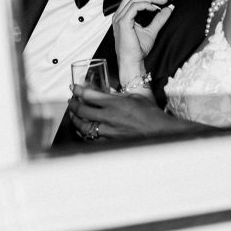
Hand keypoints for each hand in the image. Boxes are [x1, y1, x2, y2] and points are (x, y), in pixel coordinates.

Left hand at [69, 84, 192, 139]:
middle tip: (71, 100)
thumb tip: (106, 92)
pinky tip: (83, 130)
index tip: (75, 88)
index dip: (79, 90)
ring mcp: (108, 132)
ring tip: (74, 115)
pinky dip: (84, 133)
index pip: (89, 95)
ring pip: (83, 126)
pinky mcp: (110, 142)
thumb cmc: (150, 115)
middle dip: (73, 104)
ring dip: (75, 119)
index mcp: (114, 103)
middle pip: (82, 110)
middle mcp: (108, 118)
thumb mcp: (134, 97)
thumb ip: (117, 95)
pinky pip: (91, 138)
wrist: (159, 131)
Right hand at [112, 0, 172, 62]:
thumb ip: (159, 19)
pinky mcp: (123, 22)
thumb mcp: (152, 31)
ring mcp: (120, 18)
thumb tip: (168, 9)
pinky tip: (155, 8)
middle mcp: (119, 14)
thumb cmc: (138, 50)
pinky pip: (134, 7)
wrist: (132, 62)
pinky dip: (146, 5)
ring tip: (163, 0)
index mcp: (124, 15)